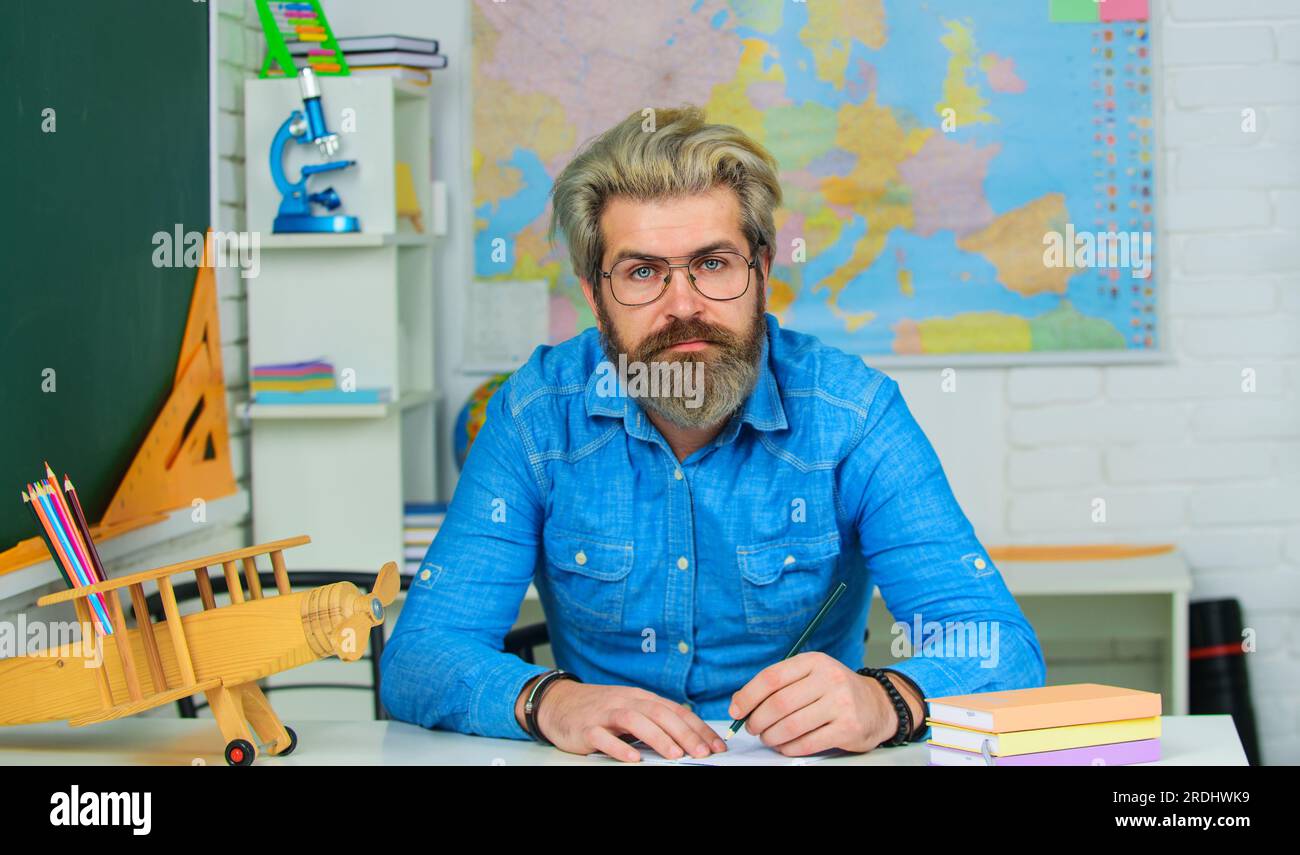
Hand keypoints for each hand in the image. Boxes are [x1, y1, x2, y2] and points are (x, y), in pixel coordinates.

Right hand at [521, 680, 727, 761]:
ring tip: (676, 756)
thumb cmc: (598, 710)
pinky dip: (620, 748)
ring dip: (658, 738)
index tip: (716, 745)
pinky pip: (604, 737)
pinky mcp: (586, 728)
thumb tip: (687, 738)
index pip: (675, 710)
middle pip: (660, 713)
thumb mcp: (629, 709)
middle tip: (703, 753)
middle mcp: (626, 702)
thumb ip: (654, 721)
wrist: (558, 702)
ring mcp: (605, 714)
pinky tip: (633, 759)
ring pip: (636, 721)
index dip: (698, 727)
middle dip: (685, 734)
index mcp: (641, 698)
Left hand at [727, 652, 918, 755]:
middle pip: (779, 704)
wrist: (878, 705)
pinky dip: (790, 748)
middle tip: (753, 728)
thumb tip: (739, 702)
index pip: (771, 677)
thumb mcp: (811, 675)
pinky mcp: (848, 728)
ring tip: (768, 738)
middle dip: (758, 720)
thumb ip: (779, 684)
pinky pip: (808, 743)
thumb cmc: (834, 690)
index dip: (748, 696)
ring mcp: (840, 703)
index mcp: (814, 662)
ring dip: (772, 736)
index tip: (736, 710)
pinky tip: (786, 746)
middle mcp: (829, 678)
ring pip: (791, 725)